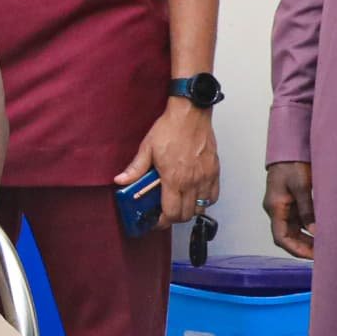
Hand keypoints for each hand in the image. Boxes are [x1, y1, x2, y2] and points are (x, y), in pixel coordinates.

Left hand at [116, 100, 219, 224]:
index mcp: (174, 178)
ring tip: (178, 204)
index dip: (162, 222)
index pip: (171, 213)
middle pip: (187, 214)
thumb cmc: (170, 129)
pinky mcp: (215, 171)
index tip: (155, 220)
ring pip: (201, 207)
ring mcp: (206, 176)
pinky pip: (213, 195)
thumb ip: (135, 169)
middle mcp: (193, 181)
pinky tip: (193, 195)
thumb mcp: (147, 149)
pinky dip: (204, 200)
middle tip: (164, 213)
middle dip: (174, 218)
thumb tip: (121, 180)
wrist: (191, 114)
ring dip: (189, 210)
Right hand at [265, 160, 315, 258]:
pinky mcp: (288, 204)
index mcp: (275, 208)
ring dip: (305, 240)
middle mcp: (275, 210)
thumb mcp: (303, 187)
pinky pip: (296, 222)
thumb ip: (308, 210)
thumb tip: (315, 231)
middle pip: (286, 237)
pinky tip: (318, 232)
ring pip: (292, 231)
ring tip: (322, 245)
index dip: (295, 249)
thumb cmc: (292, 166)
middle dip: (302, 247)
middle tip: (322, 253)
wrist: (287, 151)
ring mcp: (281, 208)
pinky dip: (307, 230)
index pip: (281, 237)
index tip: (312, 256)